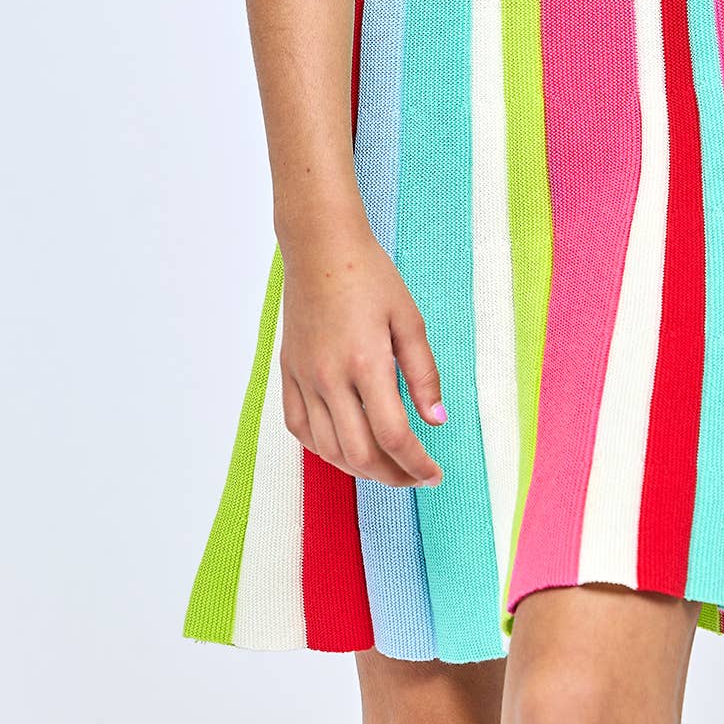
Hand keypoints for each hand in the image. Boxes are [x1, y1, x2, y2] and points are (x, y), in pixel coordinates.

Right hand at [277, 219, 447, 487]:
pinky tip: (344, 447)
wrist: (320, 247)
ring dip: (360, 469)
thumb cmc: (369, 275)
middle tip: (415, 476)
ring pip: (328, 449)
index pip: (394, 437)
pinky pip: (299, 428)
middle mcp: (330, 377)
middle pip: (360, 455)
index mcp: (366, 363)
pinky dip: (322, 449)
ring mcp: (303, 377)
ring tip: (386, 466)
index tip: (434, 474)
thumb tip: (436, 420)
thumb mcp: (409, 319)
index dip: (418, 465)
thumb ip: (424, 374)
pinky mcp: (287, 372)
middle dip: (393, 477)